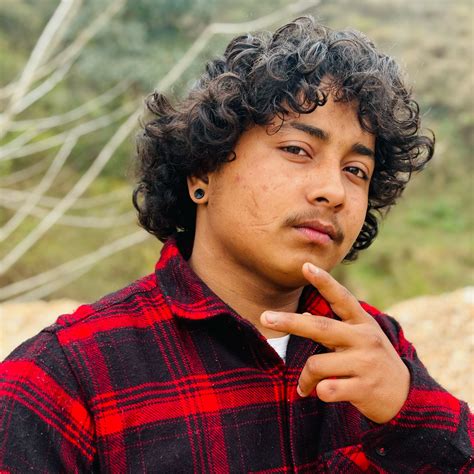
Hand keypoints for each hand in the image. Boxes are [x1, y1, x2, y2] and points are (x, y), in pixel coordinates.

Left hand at [260, 262, 409, 423]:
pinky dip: (317, 392)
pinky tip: (322, 393)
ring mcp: (366, 363)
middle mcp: (365, 338)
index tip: (305, 266)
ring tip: (304, 386)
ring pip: (317, 364)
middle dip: (290, 321)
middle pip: (320, 327)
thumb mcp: (360, 337)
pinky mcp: (364, 388)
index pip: (341, 297)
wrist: (405, 397)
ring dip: (305, 378)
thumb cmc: (373, 361)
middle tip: (265, 317)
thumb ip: (335, 326)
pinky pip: (326, 389)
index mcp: (362, 323)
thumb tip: (305, 312)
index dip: (324, 281)